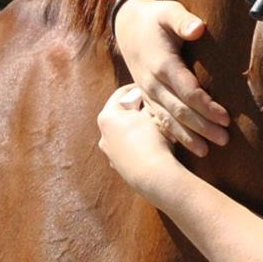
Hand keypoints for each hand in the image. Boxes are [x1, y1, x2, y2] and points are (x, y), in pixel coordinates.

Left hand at [97, 84, 183, 205]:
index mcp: (108, 117)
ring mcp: (109, 152)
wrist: (153, 175)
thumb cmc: (152, 139)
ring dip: (140, 127)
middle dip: (139, 109)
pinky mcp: (119, 166)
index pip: (121, 94)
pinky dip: (140, 143)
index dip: (138, 88)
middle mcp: (103, 134)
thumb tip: (152, 97)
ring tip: (159, 127)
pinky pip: (130, 148)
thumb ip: (151, 103)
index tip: (152, 86)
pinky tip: (155, 145)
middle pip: (122, 114)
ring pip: (126, 133)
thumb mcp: (155, 114)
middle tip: (157, 107)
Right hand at [114, 0, 229, 156]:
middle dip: (202, 128)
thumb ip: (183, 20)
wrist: (128, 24)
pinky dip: (172, 134)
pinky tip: (186, 146)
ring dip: (187, 137)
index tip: (225, 118)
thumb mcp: (169, 11)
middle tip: (224, 140)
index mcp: (162, 64)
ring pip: (167, 119)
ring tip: (207, 151)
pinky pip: (158, 118)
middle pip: (179, 111)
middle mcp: (152, 82)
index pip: (188, 91)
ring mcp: (147, 92)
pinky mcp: (146, 96)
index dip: (206, 106)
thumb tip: (198, 29)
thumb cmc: (156, 17)